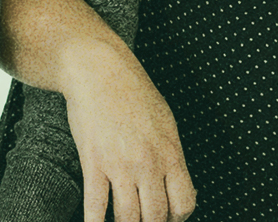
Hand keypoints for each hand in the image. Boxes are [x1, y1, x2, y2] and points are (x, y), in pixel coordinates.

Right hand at [61, 44, 195, 221]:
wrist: (100, 70)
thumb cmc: (132, 91)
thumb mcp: (165, 122)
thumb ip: (170, 154)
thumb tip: (173, 180)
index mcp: (171, 153)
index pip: (184, 204)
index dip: (177, 219)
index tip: (167, 217)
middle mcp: (148, 163)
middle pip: (156, 216)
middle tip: (143, 221)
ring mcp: (120, 165)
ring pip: (129, 218)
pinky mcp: (94, 162)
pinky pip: (96, 206)